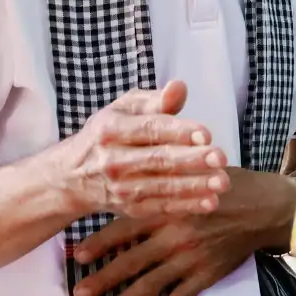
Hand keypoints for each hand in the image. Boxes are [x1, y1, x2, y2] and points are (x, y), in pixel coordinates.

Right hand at [52, 80, 229, 219]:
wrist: (72, 176)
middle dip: (192, 160)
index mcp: (111, 129)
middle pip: (158, 160)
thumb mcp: (123, 109)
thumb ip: (155, 100)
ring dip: (194, 186)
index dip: (178, 132)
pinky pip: (162, 208)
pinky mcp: (130, 209)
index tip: (206, 134)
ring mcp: (121, 188)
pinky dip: (187, 206)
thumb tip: (179, 86)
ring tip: (222, 182)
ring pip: (162, 187)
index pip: (149, 129)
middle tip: (221, 158)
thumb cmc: (108, 134)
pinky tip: (210, 202)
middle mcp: (113, 160)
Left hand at [70, 170, 295, 295]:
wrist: (266, 207)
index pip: (125, 227)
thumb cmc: (226, 186)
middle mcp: (175, 236)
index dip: (100, 243)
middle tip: (78, 293)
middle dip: (103, 279)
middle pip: (131, 261)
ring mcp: (191, 258)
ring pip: (151, 285)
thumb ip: (163, 180)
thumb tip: (129, 180)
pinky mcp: (207, 274)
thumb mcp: (192, 173)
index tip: (76, 255)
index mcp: (169, 208)